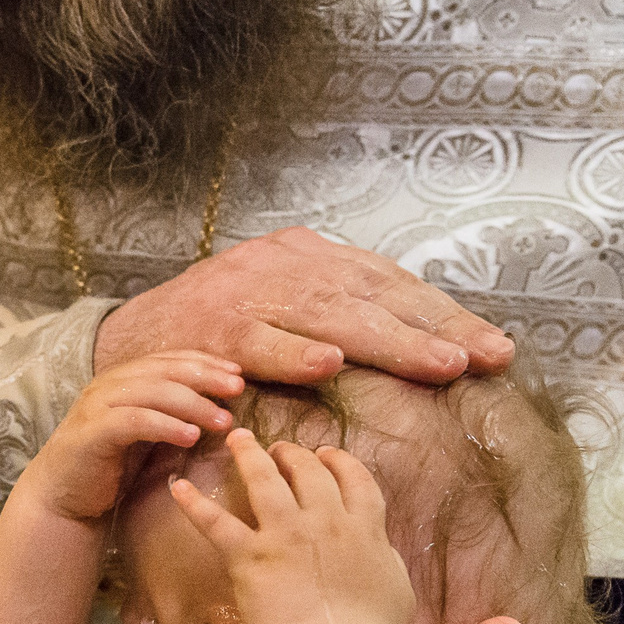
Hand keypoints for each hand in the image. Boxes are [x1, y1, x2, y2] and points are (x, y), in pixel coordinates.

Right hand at [25, 352, 242, 521]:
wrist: (63, 498)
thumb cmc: (109, 466)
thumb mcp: (146, 433)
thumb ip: (173, 414)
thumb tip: (220, 404)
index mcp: (123, 379)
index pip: (169, 360)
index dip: (205, 362)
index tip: (238, 373)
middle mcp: (108, 384)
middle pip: (164, 370)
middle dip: (205, 376)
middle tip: (237, 388)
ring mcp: (97, 405)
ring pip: (152, 392)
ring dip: (192, 403)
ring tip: (223, 420)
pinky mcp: (92, 432)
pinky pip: (135, 420)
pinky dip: (166, 425)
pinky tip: (191, 437)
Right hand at [95, 227, 513, 385]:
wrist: (129, 347)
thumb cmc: (215, 338)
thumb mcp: (282, 312)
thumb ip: (338, 317)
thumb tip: (421, 340)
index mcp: (305, 258)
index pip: (387, 284)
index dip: (442, 315)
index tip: (494, 349)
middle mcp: (281, 267)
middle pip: (369, 295)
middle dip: (431, 327)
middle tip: (483, 355)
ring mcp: (245, 297)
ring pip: (327, 315)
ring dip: (385, 340)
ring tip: (437, 362)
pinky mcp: (210, 332)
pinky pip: (257, 343)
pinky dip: (292, 354)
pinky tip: (330, 365)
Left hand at [167, 432, 414, 623]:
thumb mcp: (397, 588)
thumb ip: (385, 557)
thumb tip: (380, 548)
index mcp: (364, 527)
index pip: (353, 478)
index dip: (338, 461)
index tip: (326, 454)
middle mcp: (324, 521)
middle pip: (307, 470)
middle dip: (293, 453)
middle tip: (280, 449)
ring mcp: (284, 536)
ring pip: (264, 480)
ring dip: (249, 454)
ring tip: (237, 439)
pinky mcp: (249, 558)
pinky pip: (216, 523)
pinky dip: (194, 504)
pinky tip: (179, 486)